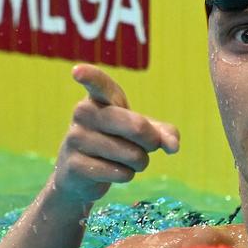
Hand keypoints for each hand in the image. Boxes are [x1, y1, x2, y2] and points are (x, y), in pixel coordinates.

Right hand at [52, 64, 179, 203]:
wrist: (82, 174)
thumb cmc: (117, 142)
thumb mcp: (142, 132)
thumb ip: (163, 133)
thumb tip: (173, 146)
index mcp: (100, 98)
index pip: (98, 84)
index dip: (89, 76)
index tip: (77, 72)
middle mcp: (84, 113)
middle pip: (136, 126)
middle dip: (152, 141)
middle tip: (151, 145)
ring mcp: (76, 138)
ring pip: (131, 154)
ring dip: (139, 162)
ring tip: (128, 160)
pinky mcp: (73, 165)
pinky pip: (119, 172)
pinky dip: (126, 175)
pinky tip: (114, 171)